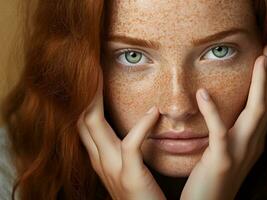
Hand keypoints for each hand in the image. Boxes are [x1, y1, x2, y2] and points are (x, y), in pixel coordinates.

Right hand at [77, 72, 164, 199]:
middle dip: (83, 91)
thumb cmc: (143, 191)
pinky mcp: (128, 175)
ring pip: (93, 124)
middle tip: (90, 66)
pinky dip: (141, 125)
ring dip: (96, 98)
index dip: (84, 98)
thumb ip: (124, 147)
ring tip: (100, 76)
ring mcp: (111, 168)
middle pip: (81, 117)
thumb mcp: (127, 167)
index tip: (91, 76)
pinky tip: (154, 112)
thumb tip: (133, 124)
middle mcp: (99, 160)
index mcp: (99, 157)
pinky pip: (130, 143)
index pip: (84, 121)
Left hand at [180, 45, 266, 199]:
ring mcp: (240, 153)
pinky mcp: (222, 160)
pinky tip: (203, 93)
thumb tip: (224, 114)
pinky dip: (212, 110)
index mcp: (253, 143)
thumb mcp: (226, 153)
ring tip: (260, 59)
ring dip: (260, 84)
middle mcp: (253, 146)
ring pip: (257, 113)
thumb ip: (228, 134)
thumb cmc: (212, 180)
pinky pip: (220, 131)